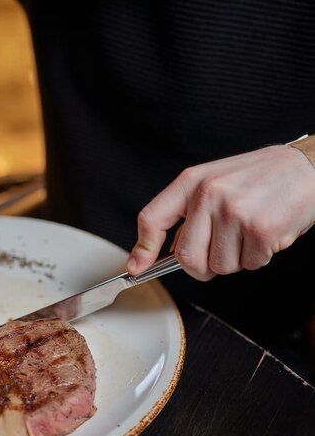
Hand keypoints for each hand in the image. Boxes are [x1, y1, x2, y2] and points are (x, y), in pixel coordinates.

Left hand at [127, 144, 314, 279]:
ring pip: (220, 266)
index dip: (142, 249)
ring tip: (250, 232)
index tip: (137, 268)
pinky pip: (249, 265)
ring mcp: (234, 212)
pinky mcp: (260, 230)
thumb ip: (191, 213)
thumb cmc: (261, 177)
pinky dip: (259, 257)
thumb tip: (170, 251)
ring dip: (236, 260)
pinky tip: (267, 233)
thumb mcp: (216, 181)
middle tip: (220, 252)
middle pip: (187, 258)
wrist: (307, 167)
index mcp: (192, 181)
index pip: (153, 218)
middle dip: (203, 266)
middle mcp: (209, 195)